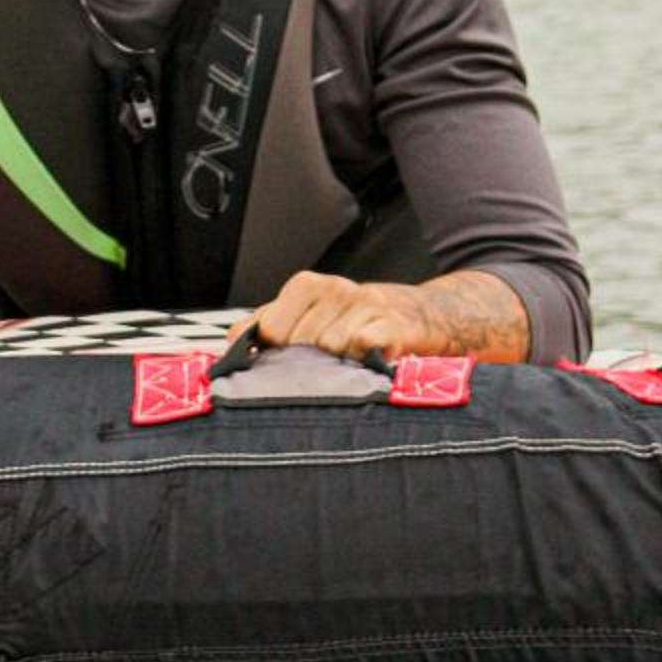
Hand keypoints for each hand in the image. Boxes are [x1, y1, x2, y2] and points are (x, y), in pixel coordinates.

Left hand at [237, 268, 530, 366]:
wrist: (433, 318)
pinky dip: (364, 366)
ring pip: (328, 351)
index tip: (287, 369)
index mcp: (308, 286)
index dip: (275, 356)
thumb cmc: (364, 325)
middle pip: (296, 344)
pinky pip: (363, 349)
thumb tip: (228, 343)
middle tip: (327, 375)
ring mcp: (364, 303)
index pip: (268, 329)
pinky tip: (372, 370)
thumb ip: (269, 327)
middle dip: (306, 368)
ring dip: (337, 372)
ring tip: (351, 373)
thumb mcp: (315, 318)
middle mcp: (334, 288)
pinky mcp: (393, 323)